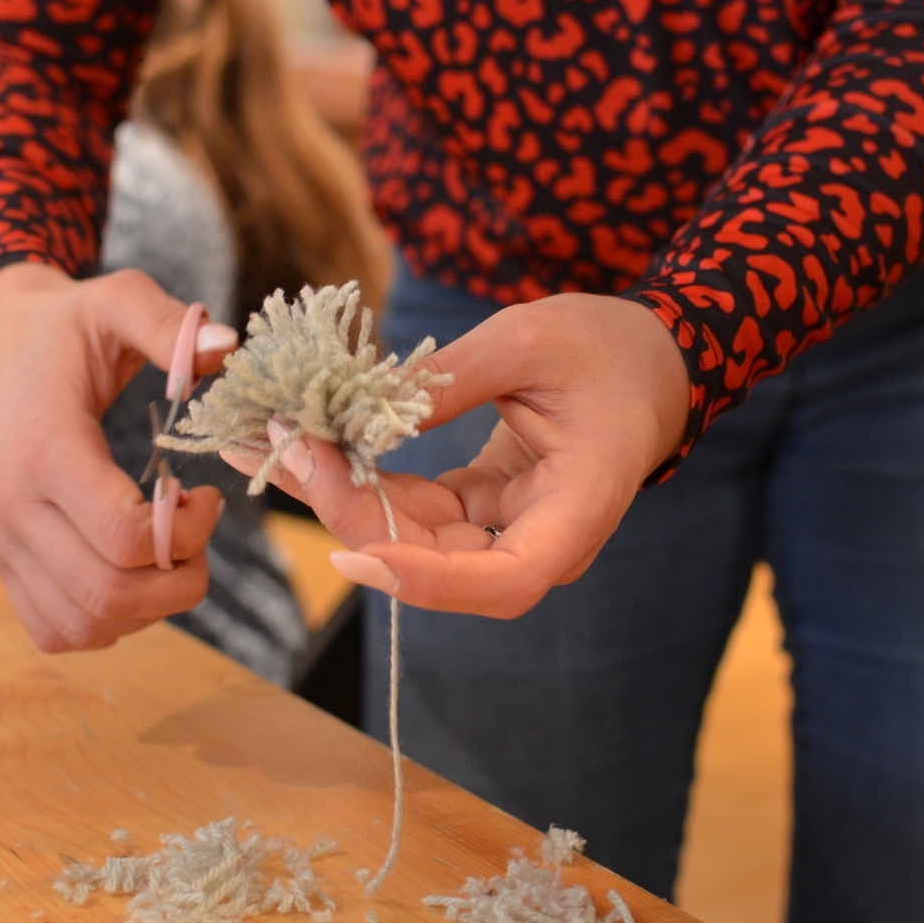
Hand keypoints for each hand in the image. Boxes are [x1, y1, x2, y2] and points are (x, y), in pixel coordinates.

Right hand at [0, 263, 238, 650]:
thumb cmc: (67, 328)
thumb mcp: (116, 301)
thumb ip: (170, 324)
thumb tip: (228, 345)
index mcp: (46, 450)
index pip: (123, 536)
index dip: (187, 532)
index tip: (206, 495)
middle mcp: (14, 508)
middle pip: (109, 595)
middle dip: (180, 579)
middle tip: (197, 532)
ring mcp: (3, 544)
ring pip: (86, 624)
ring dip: (149, 606)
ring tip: (168, 552)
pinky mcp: (3, 565)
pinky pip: (57, 630)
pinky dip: (108, 621)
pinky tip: (131, 572)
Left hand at [231, 294, 689, 617]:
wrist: (648, 359)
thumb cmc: (605, 347)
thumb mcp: (527, 340)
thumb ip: (447, 381)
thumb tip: (360, 414)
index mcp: (580, 508)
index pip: (506, 579)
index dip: (428, 581)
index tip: (357, 554)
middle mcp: (544, 540)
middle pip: (442, 565)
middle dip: (356, 517)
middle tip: (289, 452)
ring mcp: (509, 531)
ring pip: (416, 542)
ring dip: (343, 500)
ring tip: (275, 446)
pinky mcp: (482, 511)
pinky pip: (416, 512)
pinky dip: (364, 482)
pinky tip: (311, 446)